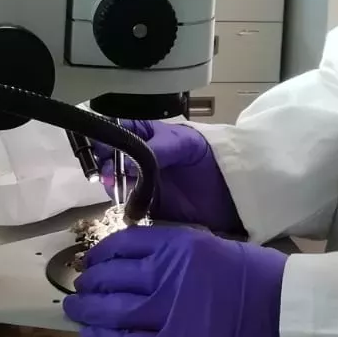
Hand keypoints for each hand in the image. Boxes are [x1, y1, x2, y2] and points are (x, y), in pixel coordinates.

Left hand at [64, 225, 288, 336]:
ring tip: (75, 309)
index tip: (95, 259)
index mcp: (181, 243)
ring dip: (87, 309)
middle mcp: (166, 272)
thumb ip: (184, 252)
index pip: (127, 242)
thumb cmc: (265, 281)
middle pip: (112, 275)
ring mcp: (166, 311)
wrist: (289, 317)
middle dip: (90, 281)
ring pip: (111, 309)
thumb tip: (155, 262)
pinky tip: (91, 336)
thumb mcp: (221, 247)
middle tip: (80, 286)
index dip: (104, 253)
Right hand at [94, 120, 241, 233]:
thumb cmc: (211, 157)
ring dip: (111, 183)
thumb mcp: (186, 144)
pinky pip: (126, 206)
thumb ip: (159, 148)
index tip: (104, 145)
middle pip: (110, 157)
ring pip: (114, 181)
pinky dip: (123, 205)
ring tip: (118, 184)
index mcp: (148, 134)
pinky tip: (127, 203)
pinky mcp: (146, 207)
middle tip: (110, 169)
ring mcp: (141, 183)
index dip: (107, 135)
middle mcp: (139, 158)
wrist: (233, 193)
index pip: (118, 129)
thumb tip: (129, 160)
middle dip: (104, 161)